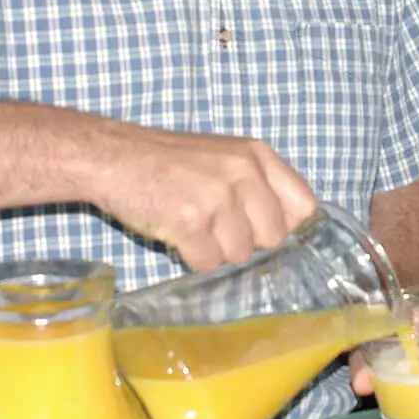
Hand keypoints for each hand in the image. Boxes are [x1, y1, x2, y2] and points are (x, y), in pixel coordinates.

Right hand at [94, 129, 319, 270]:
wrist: (114, 157)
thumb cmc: (170, 162)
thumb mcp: (226, 157)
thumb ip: (260, 186)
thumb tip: (288, 230)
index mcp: (257, 155)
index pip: (304, 207)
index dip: (285, 226)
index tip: (262, 230)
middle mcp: (243, 173)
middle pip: (273, 238)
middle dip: (246, 242)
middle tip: (215, 225)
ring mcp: (217, 197)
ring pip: (239, 254)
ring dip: (215, 250)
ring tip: (191, 224)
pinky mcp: (190, 221)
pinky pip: (207, 263)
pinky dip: (191, 257)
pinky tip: (176, 233)